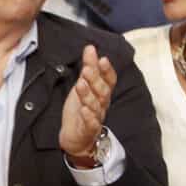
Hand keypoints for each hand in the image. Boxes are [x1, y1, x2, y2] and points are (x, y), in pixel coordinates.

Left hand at [59, 44, 117, 165]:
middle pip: (102, 91)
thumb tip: (90, 48)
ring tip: (81, 84)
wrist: (76, 138)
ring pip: (95, 105)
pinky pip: (90, 123)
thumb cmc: (81, 109)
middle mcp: (102, 105)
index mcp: (102, 93)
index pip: (109, 80)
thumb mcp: (83, 86)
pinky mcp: (88, 130)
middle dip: (95, 80)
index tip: (102, 59)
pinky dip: (88, 117)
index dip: (107, 70)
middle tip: (88, 69)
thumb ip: (89, 68)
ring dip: (88, 95)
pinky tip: (83, 109)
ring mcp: (96, 117)